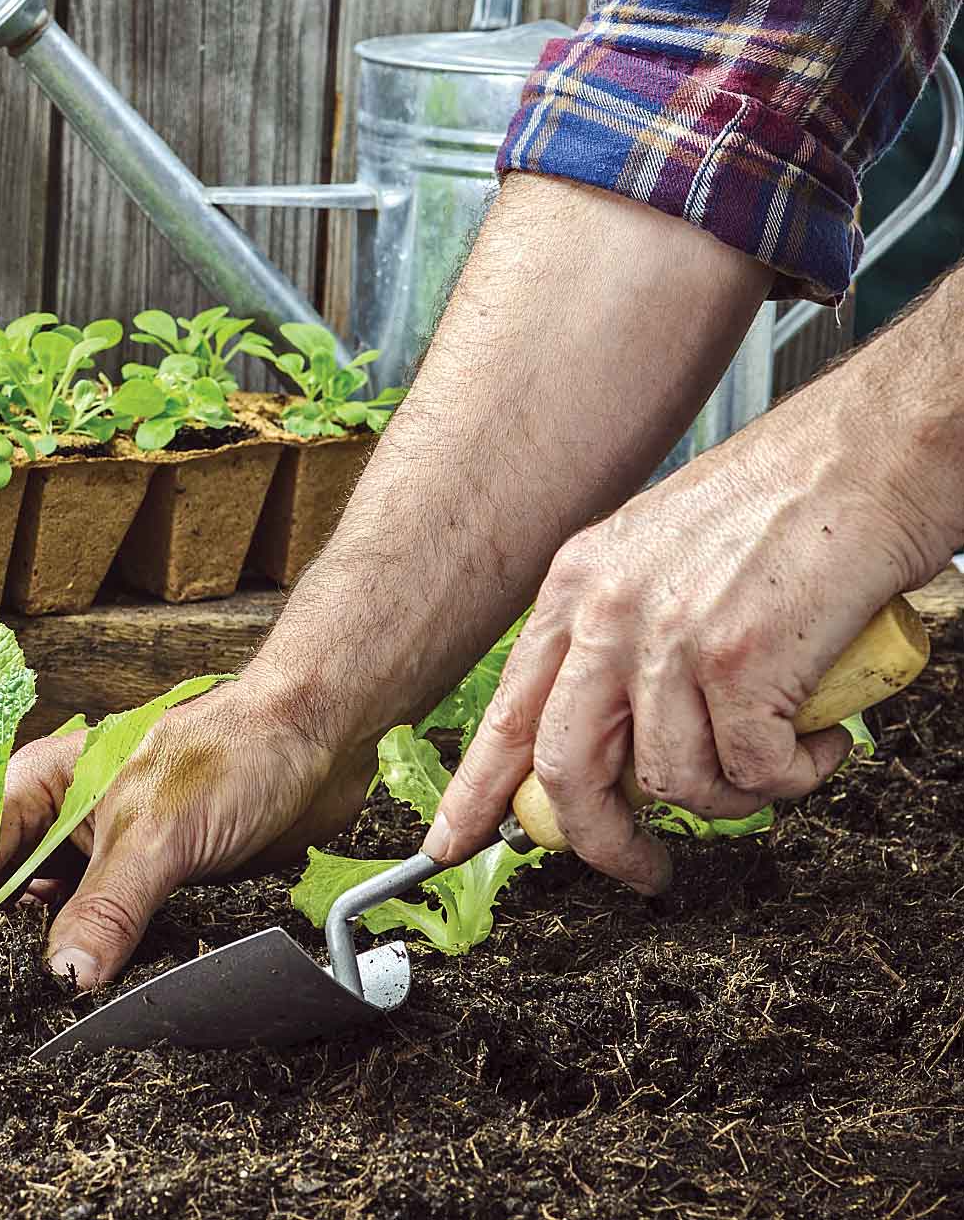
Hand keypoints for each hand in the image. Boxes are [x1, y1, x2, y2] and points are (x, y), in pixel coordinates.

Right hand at [0, 678, 370, 989]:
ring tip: (28, 1007)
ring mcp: (106, 855)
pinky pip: (107, 934)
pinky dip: (97, 964)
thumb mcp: (157, 833)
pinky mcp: (149, 885)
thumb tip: (62, 977)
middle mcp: (64, 821)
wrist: (317, 742)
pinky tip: (92, 996)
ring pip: (54, 918)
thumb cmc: (232, 752)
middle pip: (3, 891)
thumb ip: (107, 907)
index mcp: (43, 785)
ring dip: (46, 958)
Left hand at [424, 425, 936, 890]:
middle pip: (565, 770)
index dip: (476, 791)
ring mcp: (668, 638)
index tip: (451, 843)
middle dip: (601, 841)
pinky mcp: (739, 662)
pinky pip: (752, 773)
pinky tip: (817, 738)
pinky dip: (793, 776)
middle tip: (641, 869)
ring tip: (777, 760)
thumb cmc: (787, 504)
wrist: (871, 452)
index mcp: (576, 587)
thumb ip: (624, 638)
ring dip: (734, 798)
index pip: (507, 712)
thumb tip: (618, 739)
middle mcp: (606, 612)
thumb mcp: (660, 558)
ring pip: (672, 784)